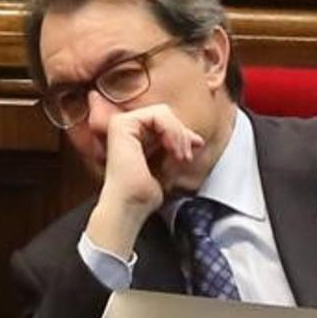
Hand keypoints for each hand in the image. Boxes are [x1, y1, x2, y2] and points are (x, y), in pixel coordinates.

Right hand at [87, 104, 202, 258]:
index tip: (196, 146)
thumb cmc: (143, 195)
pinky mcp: (121, 124)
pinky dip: (172, 131)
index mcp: (132, 139)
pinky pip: (158, 114)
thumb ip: (176, 147)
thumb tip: (195, 139)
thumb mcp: (168, 164)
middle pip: (165, 116)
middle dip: (182, 134)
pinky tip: (172, 149)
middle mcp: (124, 130)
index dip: (183, 133)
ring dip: (178, 134)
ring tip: (179, 156)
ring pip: (163, 112)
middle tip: (185, 156)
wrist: (131, 205)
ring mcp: (121, 125)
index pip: (164, 123)